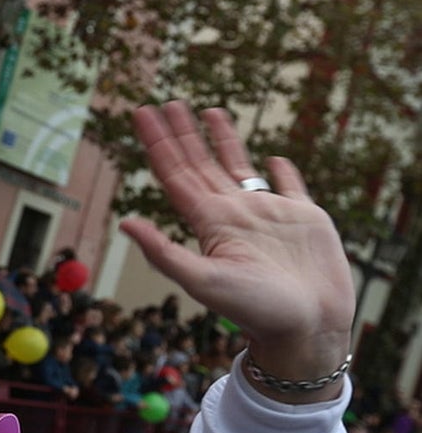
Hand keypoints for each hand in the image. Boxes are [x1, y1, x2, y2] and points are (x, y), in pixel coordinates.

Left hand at [120, 101, 353, 402]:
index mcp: (209, 223)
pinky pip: (289, 187)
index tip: (142, 113)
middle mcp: (233, 214)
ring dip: (221, 140)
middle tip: (166, 103)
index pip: (175, 173)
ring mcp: (268, 214)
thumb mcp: (203, 280)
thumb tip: (125, 222)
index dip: (158, 143)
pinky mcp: (304, 218)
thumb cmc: (256, 310)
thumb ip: (164, 252)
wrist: (308, 329)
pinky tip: (273, 159)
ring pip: (238, 167)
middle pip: (199, 164)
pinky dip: (280, 171)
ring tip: (208, 112)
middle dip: (182, 134)